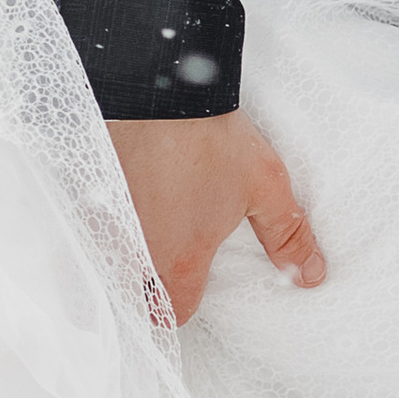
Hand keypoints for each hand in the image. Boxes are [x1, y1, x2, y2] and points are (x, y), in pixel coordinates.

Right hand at [106, 110, 326, 324]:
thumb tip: (310, 275)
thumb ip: (287, 237)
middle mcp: (135, 249)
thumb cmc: (209, 138)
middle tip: (166, 264)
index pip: (173, 313)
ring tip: (146, 228)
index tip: (192, 290)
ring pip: (108, 258)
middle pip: (134, 291)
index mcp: (178, 260)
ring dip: (124, 253)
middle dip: (147, 288)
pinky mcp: (88, 190)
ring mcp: (106, 220)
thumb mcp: (264, 188)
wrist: (159, 84)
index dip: (183, 306)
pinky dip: (106, 218)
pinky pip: (92, 220)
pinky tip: (126, 197)